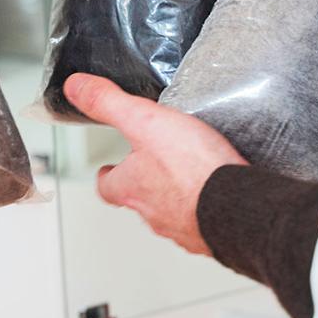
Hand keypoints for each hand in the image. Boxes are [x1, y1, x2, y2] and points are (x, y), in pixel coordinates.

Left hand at [64, 73, 246, 254]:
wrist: (241, 207)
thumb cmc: (192, 169)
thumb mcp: (143, 121)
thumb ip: (109, 103)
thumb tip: (75, 88)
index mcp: (133, 187)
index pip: (107, 186)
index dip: (106, 175)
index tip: (106, 168)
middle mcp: (155, 212)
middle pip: (139, 201)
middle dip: (143, 184)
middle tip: (150, 167)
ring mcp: (186, 225)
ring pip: (172, 211)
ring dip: (176, 195)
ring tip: (188, 174)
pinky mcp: (214, 230)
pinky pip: (205, 218)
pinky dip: (207, 204)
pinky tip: (218, 189)